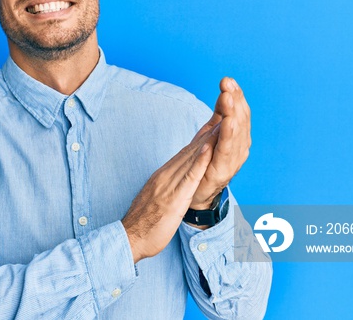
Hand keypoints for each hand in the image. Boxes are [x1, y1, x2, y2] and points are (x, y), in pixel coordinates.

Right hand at [121, 121, 219, 263]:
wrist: (130, 238)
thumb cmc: (143, 223)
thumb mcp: (156, 199)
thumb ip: (166, 188)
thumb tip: (174, 183)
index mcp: (163, 176)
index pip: (186, 153)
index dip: (202, 137)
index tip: (215, 123)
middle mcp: (166, 175)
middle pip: (190, 150)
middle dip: (208, 132)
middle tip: (222, 114)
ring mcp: (169, 185)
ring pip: (191, 158)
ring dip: (207, 140)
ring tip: (221, 123)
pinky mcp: (174, 199)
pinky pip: (189, 177)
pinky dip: (199, 162)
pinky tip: (209, 150)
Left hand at [190, 77, 250, 209]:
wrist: (196, 191)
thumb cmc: (206, 160)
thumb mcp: (212, 131)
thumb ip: (220, 113)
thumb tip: (226, 89)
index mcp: (238, 136)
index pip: (239, 112)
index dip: (236, 96)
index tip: (228, 80)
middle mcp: (240, 147)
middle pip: (240, 119)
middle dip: (234, 100)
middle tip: (227, 84)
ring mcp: (233, 159)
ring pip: (236, 132)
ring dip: (232, 113)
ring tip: (228, 97)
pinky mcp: (222, 170)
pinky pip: (226, 150)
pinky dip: (227, 135)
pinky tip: (226, 122)